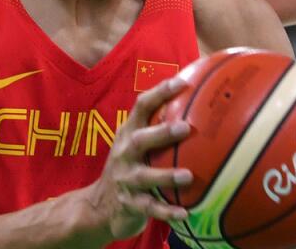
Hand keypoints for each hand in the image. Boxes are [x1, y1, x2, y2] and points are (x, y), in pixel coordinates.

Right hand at [87, 77, 191, 239]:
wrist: (99, 205)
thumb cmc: (129, 167)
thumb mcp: (135, 143)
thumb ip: (157, 127)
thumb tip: (196, 104)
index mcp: (128, 133)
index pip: (141, 107)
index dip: (160, 93)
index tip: (183, 83)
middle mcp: (124, 153)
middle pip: (140, 140)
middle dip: (161, 133)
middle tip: (185, 128)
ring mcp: (126, 179)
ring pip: (145, 177)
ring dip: (166, 176)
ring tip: (188, 176)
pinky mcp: (130, 204)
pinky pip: (150, 208)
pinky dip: (166, 211)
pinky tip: (185, 213)